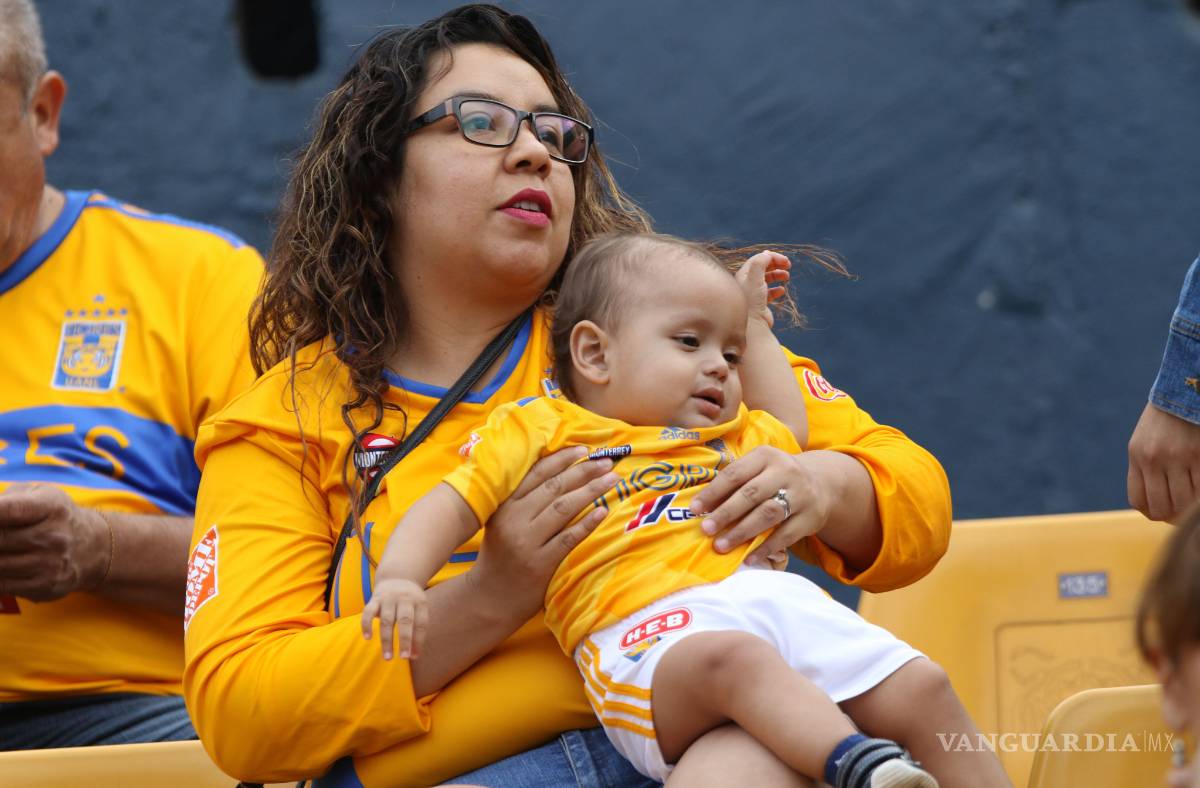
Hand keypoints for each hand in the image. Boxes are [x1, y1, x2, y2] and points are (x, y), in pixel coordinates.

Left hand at [0, 484, 108, 600]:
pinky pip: (2, 585)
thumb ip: (7, 500)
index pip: (7, 510)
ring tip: (2, 549)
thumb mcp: (39, 495)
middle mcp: (55, 536)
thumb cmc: (54, 517)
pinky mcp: (45, 586)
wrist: (93, 548)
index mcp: (52, 507)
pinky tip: (4, 561)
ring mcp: (50, 564)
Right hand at [361, 578, 427, 659]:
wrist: (397, 577)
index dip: (418, 641)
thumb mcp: (420, 608)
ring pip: (387, 620)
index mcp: (420, 602)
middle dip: (404, 640)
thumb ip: (417, 629)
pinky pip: (368, 612)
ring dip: (386, 640)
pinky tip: (368, 638)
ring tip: (388, 657)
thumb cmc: (410, 602)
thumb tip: (414, 655)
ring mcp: (389, 598)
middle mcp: (405, 599)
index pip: (421, 623)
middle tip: (403, 657)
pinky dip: (367, 625)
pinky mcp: (375, 598)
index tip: (413, 657)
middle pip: (405, 621)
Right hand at [468, 446, 617, 618]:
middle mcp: (514, 520)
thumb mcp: (501, 521)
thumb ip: (522, 499)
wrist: (490, 597)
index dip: (562, 459)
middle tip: (607, 461)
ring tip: (612, 479)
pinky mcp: (541, 563)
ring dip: (591, 491)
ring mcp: (527, 542)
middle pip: (555, 488)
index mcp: (505, 505)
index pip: (537, 474)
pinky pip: (569, 538)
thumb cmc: (500, 554)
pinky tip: (604, 511)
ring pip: (563, 508)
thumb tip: (558, 471)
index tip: (584, 450)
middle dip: (584, 472)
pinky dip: (587, 523)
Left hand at [689, 447, 831, 564]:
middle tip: (706, 529)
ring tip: (721, 546)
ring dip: (742, 531)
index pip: (735, 474)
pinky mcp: (811, 517)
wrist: (821, 484)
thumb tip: (700, 506)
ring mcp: (801, 494)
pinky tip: (749, 557)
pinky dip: (766, 547)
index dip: (713, 492)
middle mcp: (785, 471)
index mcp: (766, 456)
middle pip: (751, 494)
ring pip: (768, 514)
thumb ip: (733, 483)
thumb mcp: (757, 469)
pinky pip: (786, 535)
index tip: (694, 509)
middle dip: (725, 513)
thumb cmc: (775, 477)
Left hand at [735, 250, 790, 326]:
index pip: (758, 260)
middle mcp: (747, 283)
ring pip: (767, 280)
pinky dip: (776, 290)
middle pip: (763, 268)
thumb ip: (760, 263)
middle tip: (788, 265)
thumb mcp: (755, 278)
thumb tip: (767, 254)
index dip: (772, 257)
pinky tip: (781, 291)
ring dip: (777, 275)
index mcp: (743, 275)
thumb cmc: (751, 301)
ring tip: (786, 277)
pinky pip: (769, 293)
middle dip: (776, 264)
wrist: (752, 326)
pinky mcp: (760, 305)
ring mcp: (754, 294)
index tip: (785, 260)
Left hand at [1128, 402, 1199, 520]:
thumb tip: (1156, 505)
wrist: (1184, 390)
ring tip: (1193, 504)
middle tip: (1184, 514)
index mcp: (1137, 455)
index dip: (1154, 513)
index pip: (1139, 501)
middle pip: (1162, 507)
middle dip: (1174, 518)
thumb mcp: (1145, 441)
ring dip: (1190, 509)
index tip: (1166, 513)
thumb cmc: (1165, 419)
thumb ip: (1146, 468)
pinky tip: (1199, 492)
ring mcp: (1178, 457)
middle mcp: (1153, 458)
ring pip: (1184, 503)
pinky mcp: (1199, 454)